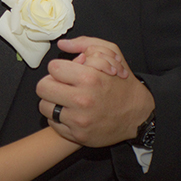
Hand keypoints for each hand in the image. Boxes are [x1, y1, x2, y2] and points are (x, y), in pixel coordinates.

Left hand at [37, 36, 154, 146]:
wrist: (138, 115)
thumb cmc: (123, 84)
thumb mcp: (112, 54)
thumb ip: (85, 44)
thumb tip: (62, 44)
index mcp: (89, 78)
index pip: (53, 68)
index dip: (59, 68)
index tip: (67, 72)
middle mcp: (82, 100)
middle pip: (42, 87)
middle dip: (51, 83)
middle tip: (61, 85)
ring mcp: (79, 120)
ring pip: (44, 106)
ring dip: (52, 100)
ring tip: (65, 99)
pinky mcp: (78, 135)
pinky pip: (52, 123)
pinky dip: (58, 117)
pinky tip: (70, 112)